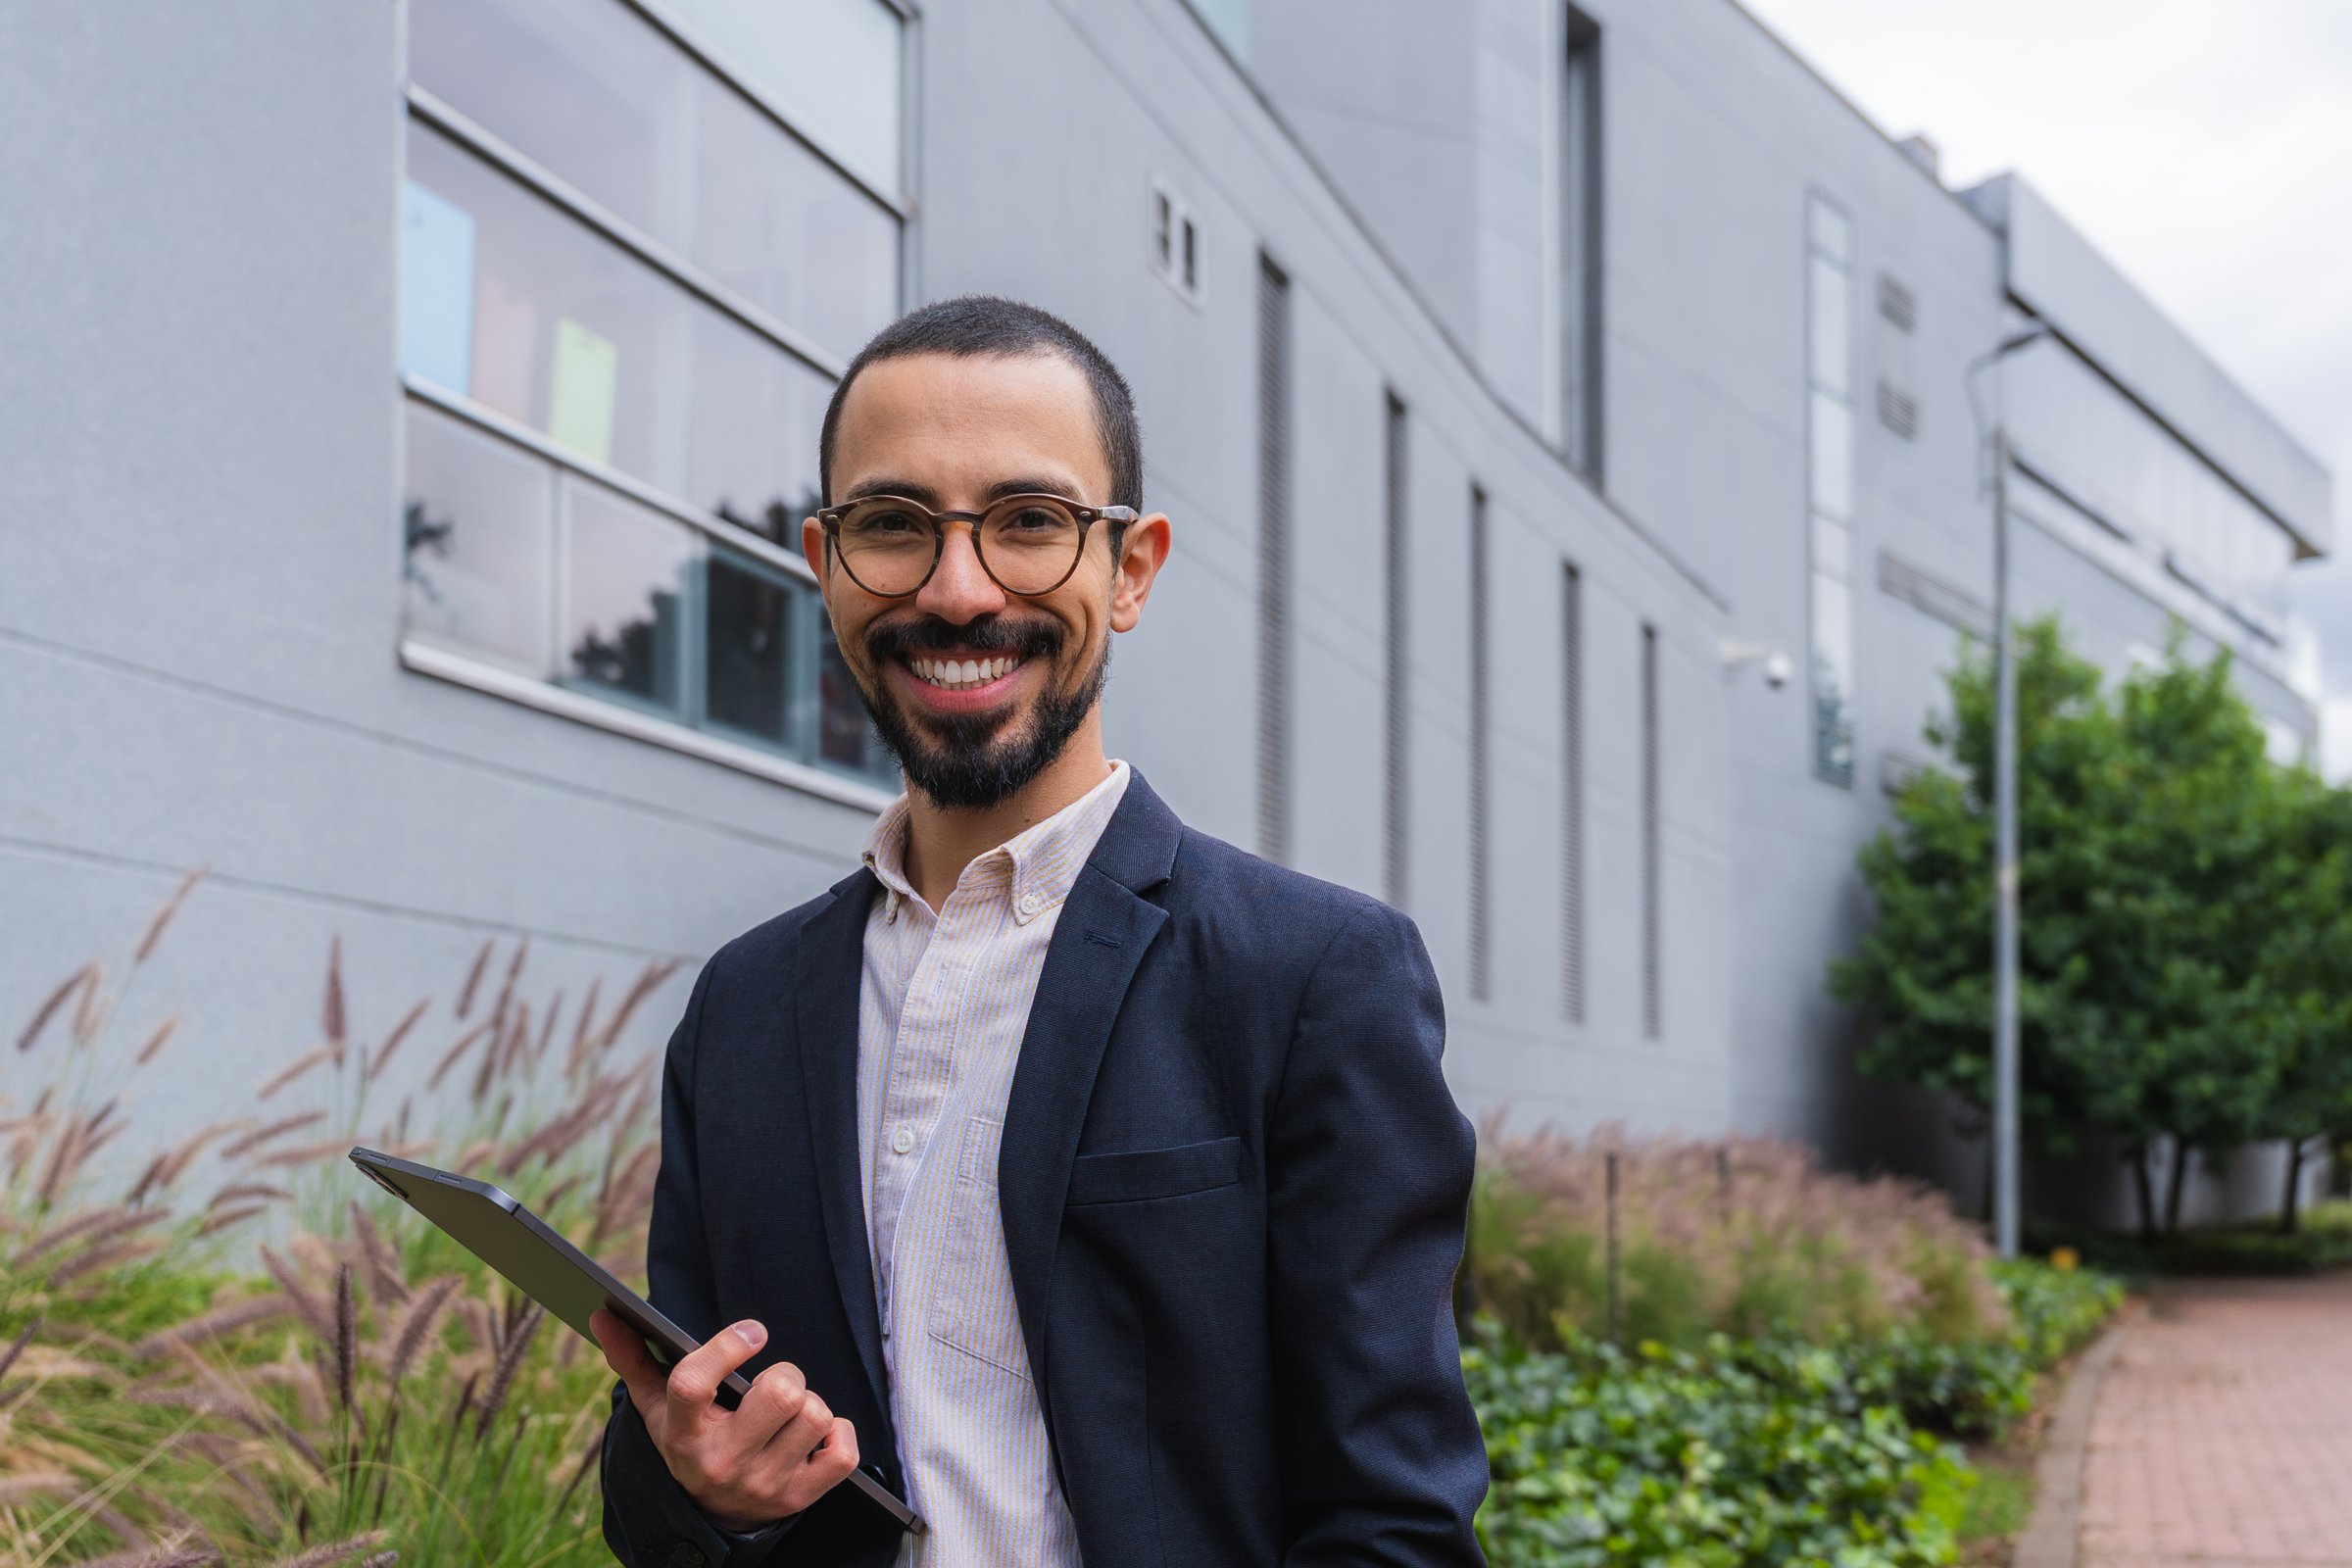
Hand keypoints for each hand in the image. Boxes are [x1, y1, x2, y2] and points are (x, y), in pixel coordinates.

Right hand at [591, 1308, 860, 1531]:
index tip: (752, 1332)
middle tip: (772, 1384)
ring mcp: (764, 1484)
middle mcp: (723, 1463)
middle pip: (779, 1393)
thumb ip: (634, 1359)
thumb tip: (603, 1313)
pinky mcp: (799, 1497)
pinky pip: (842, 1452)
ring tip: (787, 1414)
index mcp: (683, 1436)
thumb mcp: (658, 1408)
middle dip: (785, 1374)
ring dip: (810, 1404)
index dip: (726, 1347)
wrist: (711, 1516)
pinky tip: (815, 1434)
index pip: (693, 1384)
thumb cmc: (690, 1442)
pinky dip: (839, 1433)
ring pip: (815, 1414)